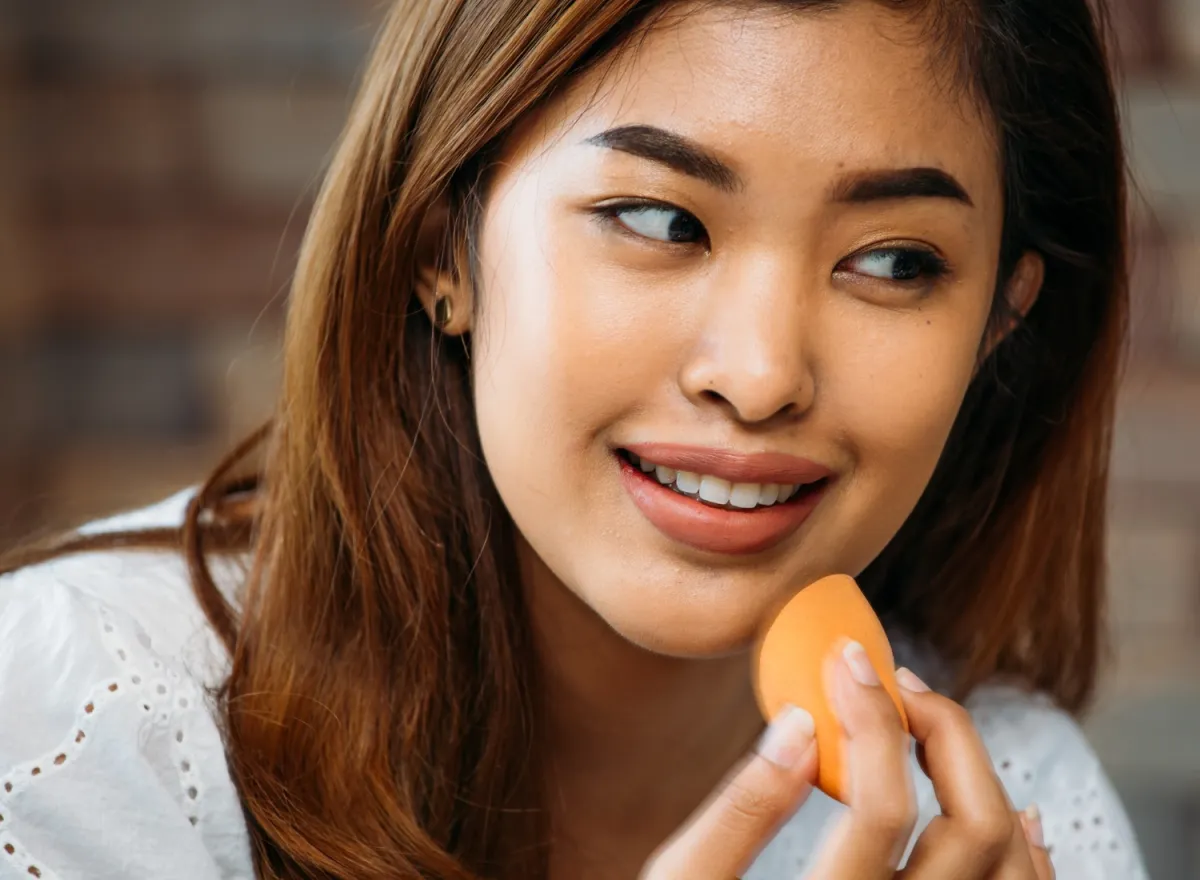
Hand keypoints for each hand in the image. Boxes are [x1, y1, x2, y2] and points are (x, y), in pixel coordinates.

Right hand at [641, 643, 1052, 878]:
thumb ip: (741, 811)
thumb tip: (803, 725)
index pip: (883, 807)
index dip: (872, 716)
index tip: (846, 661)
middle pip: (973, 827)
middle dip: (945, 731)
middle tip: (895, 685)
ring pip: (1013, 864)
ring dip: (984, 779)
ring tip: (927, 728)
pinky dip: (1024, 846)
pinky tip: (1003, 807)